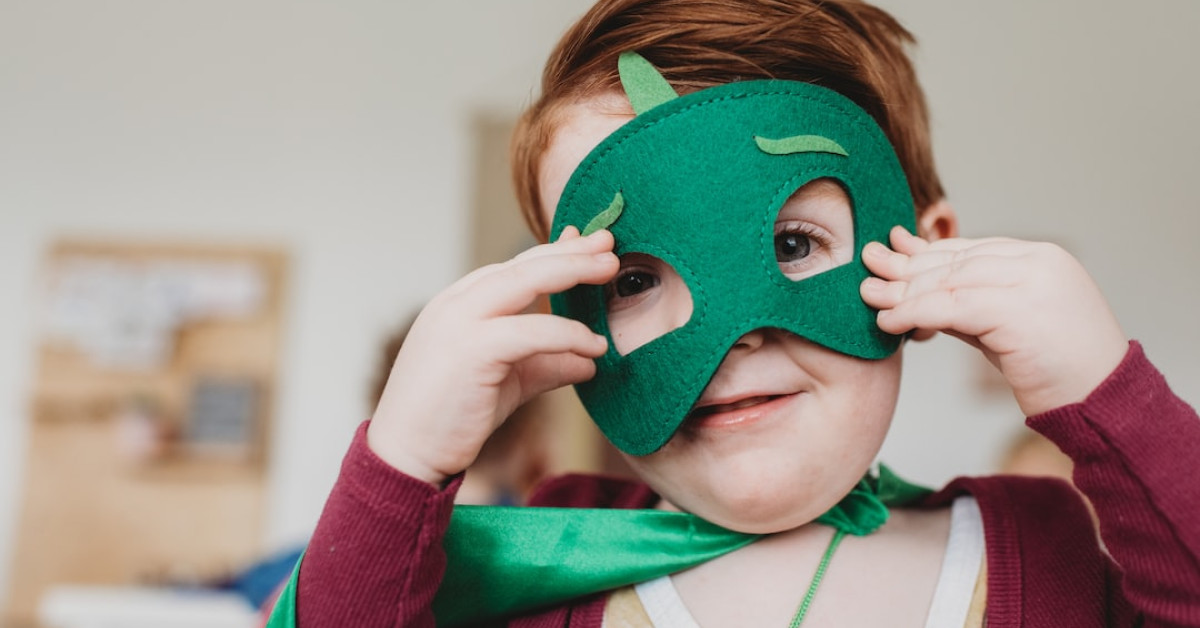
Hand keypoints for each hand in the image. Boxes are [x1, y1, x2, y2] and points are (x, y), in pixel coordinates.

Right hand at [367, 227, 617, 484]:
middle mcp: (456, 303)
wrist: (406, 455)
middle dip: (572, 250)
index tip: (590, 244)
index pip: (514, 267)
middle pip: (524, 264)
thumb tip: (589, 361)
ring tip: (611, 269)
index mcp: (459, 303)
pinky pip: (531, 331)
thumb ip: (545, 364)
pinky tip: (594, 346)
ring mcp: (460, 322)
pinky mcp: (471, 350)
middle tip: (610, 242)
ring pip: (526, 281)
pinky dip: (568, 334)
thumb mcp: (508, 382)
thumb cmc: (451, 417)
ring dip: (573, 271)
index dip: (556, 253)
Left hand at [860, 226, 1127, 415]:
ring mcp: (1033, 282)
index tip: (893, 250)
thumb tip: (913, 293)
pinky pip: (952, 307)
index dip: (927, 252)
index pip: (971, 249)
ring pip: (950, 281)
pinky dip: (915, 313)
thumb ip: (967, 304)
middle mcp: (1038, 262)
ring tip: (870, 297)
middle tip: (868, 267)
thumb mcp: (1005, 327)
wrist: (1104, 404)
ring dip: (904, 291)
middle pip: (956, 261)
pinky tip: (889, 322)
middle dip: (907, 267)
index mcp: (1041, 258)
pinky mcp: (1020, 311)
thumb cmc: (1056, 372)